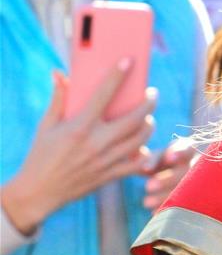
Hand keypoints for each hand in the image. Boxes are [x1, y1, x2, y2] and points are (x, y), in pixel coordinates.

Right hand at [1, 62, 156, 235]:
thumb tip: (59, 73)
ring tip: (148, 116)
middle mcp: (95, 143)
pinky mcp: (109, 176)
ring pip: (140, 139)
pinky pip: (137, 164)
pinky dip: (145, 153)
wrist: (37, 194)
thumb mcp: (46, 126)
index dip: (117, 76)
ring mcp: (105, 161)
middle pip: (134, 119)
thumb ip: (58, 98)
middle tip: (152, 93)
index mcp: (79, 127)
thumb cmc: (41, 155)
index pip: (103, 95)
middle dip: (148, 103)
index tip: (129, 61)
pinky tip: (144, 143)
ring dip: (149, 125)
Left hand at [142, 138, 196, 210]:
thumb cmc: (165, 166)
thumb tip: (134, 157)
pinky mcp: (196, 199)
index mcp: (188, 150)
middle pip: (186, 171)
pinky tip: (154, 211)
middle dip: (168, 179)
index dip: (180, 152)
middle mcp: (197, 165)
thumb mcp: (158, 158)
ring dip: (166, 196)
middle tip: (148, 186)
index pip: (187, 148)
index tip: (169, 158)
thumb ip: (147, 158)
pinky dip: (169, 208)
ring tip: (146, 202)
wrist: (182, 182)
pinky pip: (186, 205)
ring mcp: (200, 182)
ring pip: (187, 190)